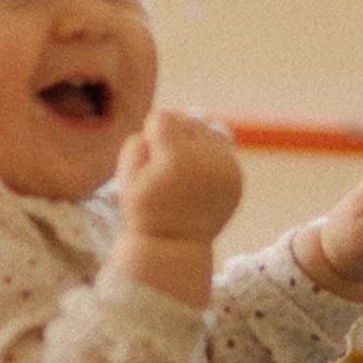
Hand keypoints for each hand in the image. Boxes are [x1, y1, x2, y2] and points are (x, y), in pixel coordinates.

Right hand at [115, 106, 243, 268]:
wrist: (174, 245)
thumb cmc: (143, 210)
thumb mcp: (126, 176)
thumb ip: (139, 140)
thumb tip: (165, 118)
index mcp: (176, 158)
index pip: (163, 117)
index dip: (151, 134)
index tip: (150, 158)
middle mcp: (207, 160)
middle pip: (188, 121)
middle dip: (174, 137)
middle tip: (166, 169)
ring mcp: (226, 169)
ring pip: (207, 131)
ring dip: (194, 144)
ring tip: (182, 171)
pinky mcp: (237, 177)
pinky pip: (221, 149)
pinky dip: (209, 158)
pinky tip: (197, 179)